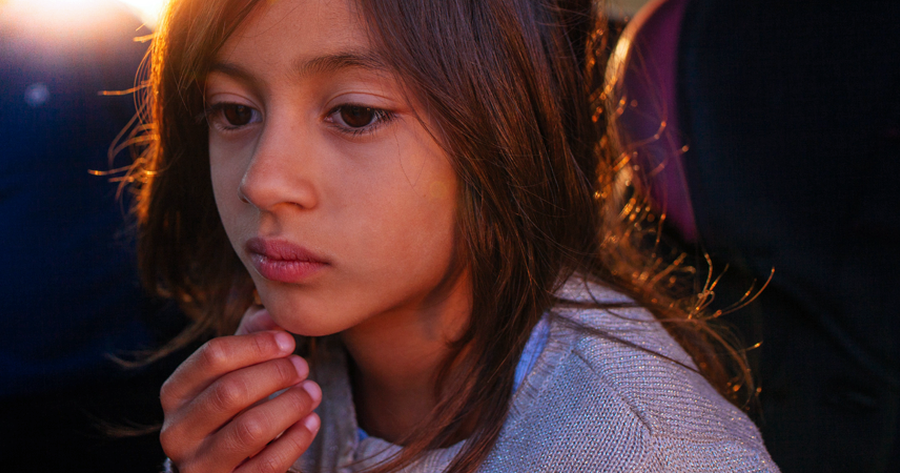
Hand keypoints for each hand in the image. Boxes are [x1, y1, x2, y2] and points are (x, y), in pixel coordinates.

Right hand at [160, 305, 321, 472]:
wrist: (223, 468)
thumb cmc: (231, 409)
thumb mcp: (233, 372)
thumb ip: (249, 338)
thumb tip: (272, 314)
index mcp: (175, 393)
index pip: (212, 356)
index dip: (257, 345)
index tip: (289, 342)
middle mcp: (177, 431)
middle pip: (231, 391)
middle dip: (276, 374)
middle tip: (304, 367)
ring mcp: (198, 465)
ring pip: (250, 430)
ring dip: (290, 405)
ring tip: (313, 392)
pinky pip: (267, 465)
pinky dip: (295, 440)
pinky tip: (311, 421)